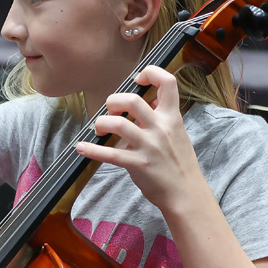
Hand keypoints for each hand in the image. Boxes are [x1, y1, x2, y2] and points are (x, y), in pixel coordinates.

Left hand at [78, 66, 207, 211]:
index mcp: (172, 118)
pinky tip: (81, 148)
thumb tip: (150, 99)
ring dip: (101, 122)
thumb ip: (163, 116)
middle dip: (114, 101)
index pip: (168, 82)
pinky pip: (110, 154)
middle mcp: (160, 128)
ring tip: (99, 128)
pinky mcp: (137, 164)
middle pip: (132, 100)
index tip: (138, 79)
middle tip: (110, 111)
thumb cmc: (180, 164)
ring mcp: (149, 146)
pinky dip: (92, 150)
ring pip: (118, 124)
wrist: (186, 194)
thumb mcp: (178, 134)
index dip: (151, 73)